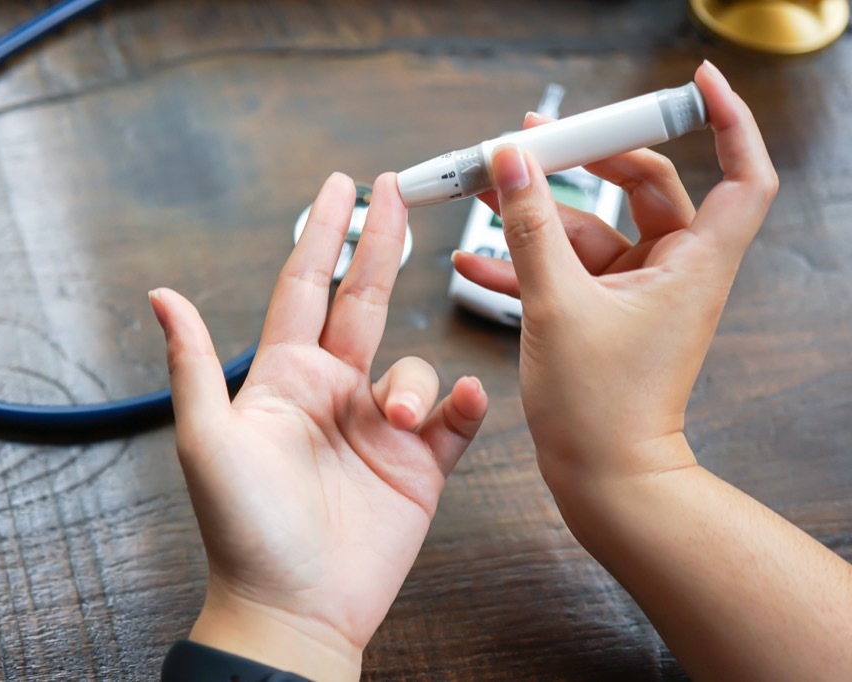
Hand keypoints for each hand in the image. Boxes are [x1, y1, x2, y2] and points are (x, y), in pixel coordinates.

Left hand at [150, 172, 487, 680]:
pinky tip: (459, 404)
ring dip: (415, 385)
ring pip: (414, 370)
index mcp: (285, 378)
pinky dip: (462, 405)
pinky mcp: (419, 466)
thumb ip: (194, 363)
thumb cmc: (242, 530)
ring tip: (398, 424)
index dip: (324, 234)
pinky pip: (454, 419)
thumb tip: (160, 295)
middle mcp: (334, 393)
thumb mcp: (206, 440)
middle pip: (366, 302)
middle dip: (382, 246)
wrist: (294, 609)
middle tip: (397, 193)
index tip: (341, 189)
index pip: (307, 287)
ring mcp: (379, 428)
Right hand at [453, 61, 776, 488]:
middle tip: (534, 138)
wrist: (601, 478)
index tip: (694, 83)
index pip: (740, 174)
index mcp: (692, 264)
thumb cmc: (602, 409)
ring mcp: (633, 291)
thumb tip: (510, 162)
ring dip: (535, 212)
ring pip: (589, 228)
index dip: (726, 121)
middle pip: (643, 186)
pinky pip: (564, 268)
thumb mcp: (556, 304)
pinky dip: (524, 259)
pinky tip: (475, 257)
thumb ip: (530, 226)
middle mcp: (670, 270)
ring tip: (479, 191)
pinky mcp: (600, 312)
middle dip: (586, 158)